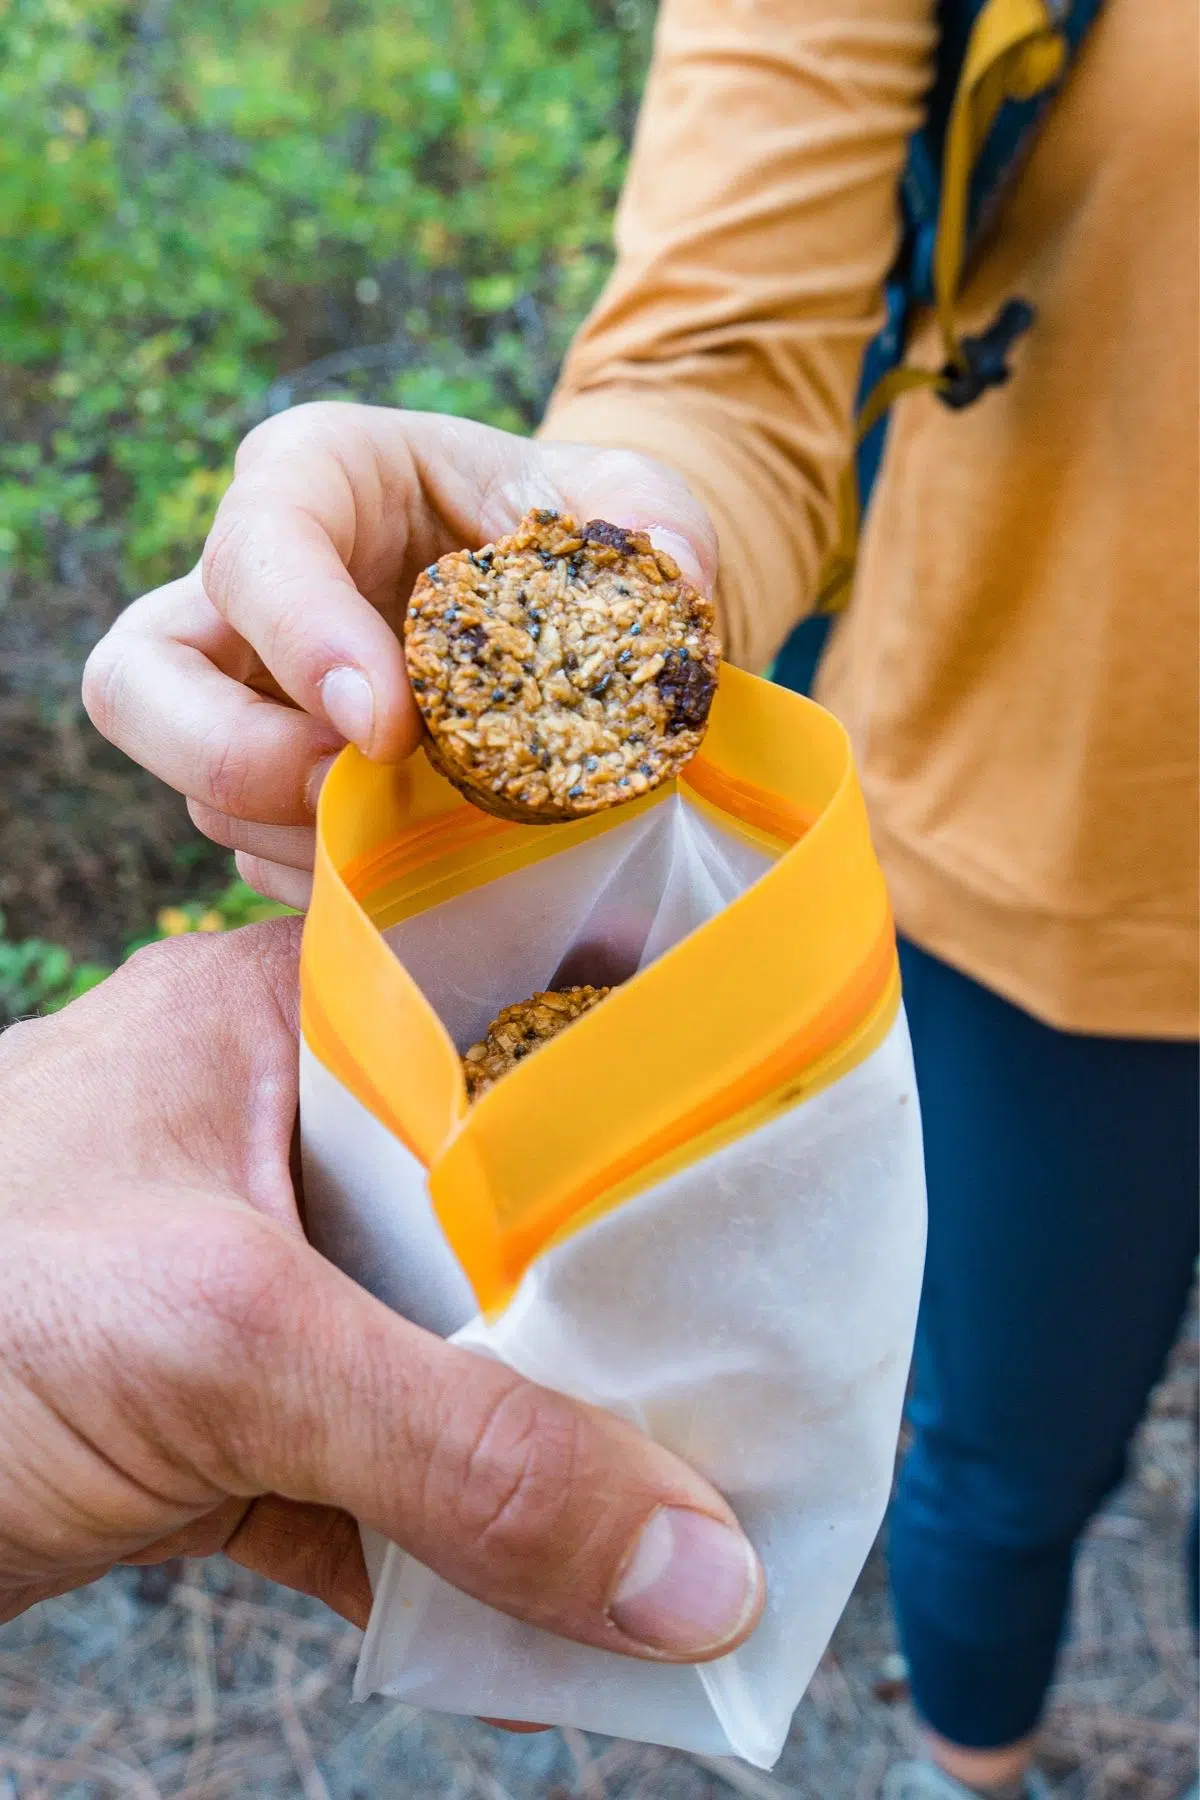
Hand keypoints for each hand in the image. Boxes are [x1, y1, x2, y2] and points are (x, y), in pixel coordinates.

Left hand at [0, 920, 762, 1662]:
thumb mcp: (224, 1349)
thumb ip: (465, 1455)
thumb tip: (701, 1571)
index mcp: (274, 1028)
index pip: (503, 1015)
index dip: (642, 1078)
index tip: (776, 1154)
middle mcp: (270, 1137)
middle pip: (496, 1210)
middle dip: (617, 1296)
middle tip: (769, 1358)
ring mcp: (243, 1282)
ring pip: (441, 1351)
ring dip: (543, 1442)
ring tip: (694, 1504)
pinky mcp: (211, 1417)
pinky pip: (372, 1473)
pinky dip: (451, 1547)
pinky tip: (551, 1618)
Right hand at [82, 407, 717, 907]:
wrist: (544, 594)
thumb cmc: (560, 522)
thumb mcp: (617, 493)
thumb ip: (649, 516)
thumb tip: (676, 582)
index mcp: (312, 480)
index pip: (255, 548)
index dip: (304, 639)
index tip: (387, 726)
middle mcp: (242, 591)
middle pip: (138, 679)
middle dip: (231, 754)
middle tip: (354, 788)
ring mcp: (241, 694)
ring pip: (197, 787)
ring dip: (301, 834)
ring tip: (420, 833)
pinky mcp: (265, 778)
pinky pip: (252, 851)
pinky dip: (324, 877)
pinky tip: (411, 866)